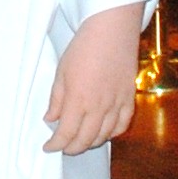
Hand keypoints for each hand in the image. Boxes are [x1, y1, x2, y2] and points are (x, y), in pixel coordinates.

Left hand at [41, 5, 147, 154]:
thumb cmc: (83, 47)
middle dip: (71, 148)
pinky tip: (104, 131)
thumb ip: (56, 100)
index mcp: (77, 101)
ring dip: (90, 142)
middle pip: (84, 140)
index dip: (55, 145)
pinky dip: (112, 133)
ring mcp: (116, 104)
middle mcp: (98, 107)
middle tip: (63, 146)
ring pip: (104, 136)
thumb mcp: (61, 72)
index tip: (48, 147)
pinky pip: (122, 125)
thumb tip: (50, 119)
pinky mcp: (129, 98)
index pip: (65, 134)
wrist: (111, 30)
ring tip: (81, 139)